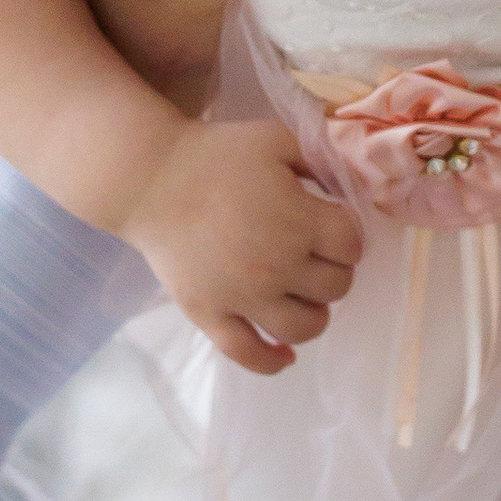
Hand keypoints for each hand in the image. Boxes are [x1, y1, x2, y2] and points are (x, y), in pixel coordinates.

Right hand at [124, 115, 360, 376]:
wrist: (148, 178)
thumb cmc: (215, 154)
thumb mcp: (276, 139)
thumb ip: (321, 159)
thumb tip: (351, 188)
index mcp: (297, 219)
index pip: (352, 246)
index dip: (347, 236)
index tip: (331, 228)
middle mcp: (277, 264)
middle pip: (335, 287)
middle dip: (332, 270)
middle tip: (314, 257)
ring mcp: (242, 296)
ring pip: (304, 328)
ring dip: (315, 314)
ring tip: (302, 298)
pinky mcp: (210, 315)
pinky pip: (247, 354)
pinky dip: (272, 362)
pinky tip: (284, 356)